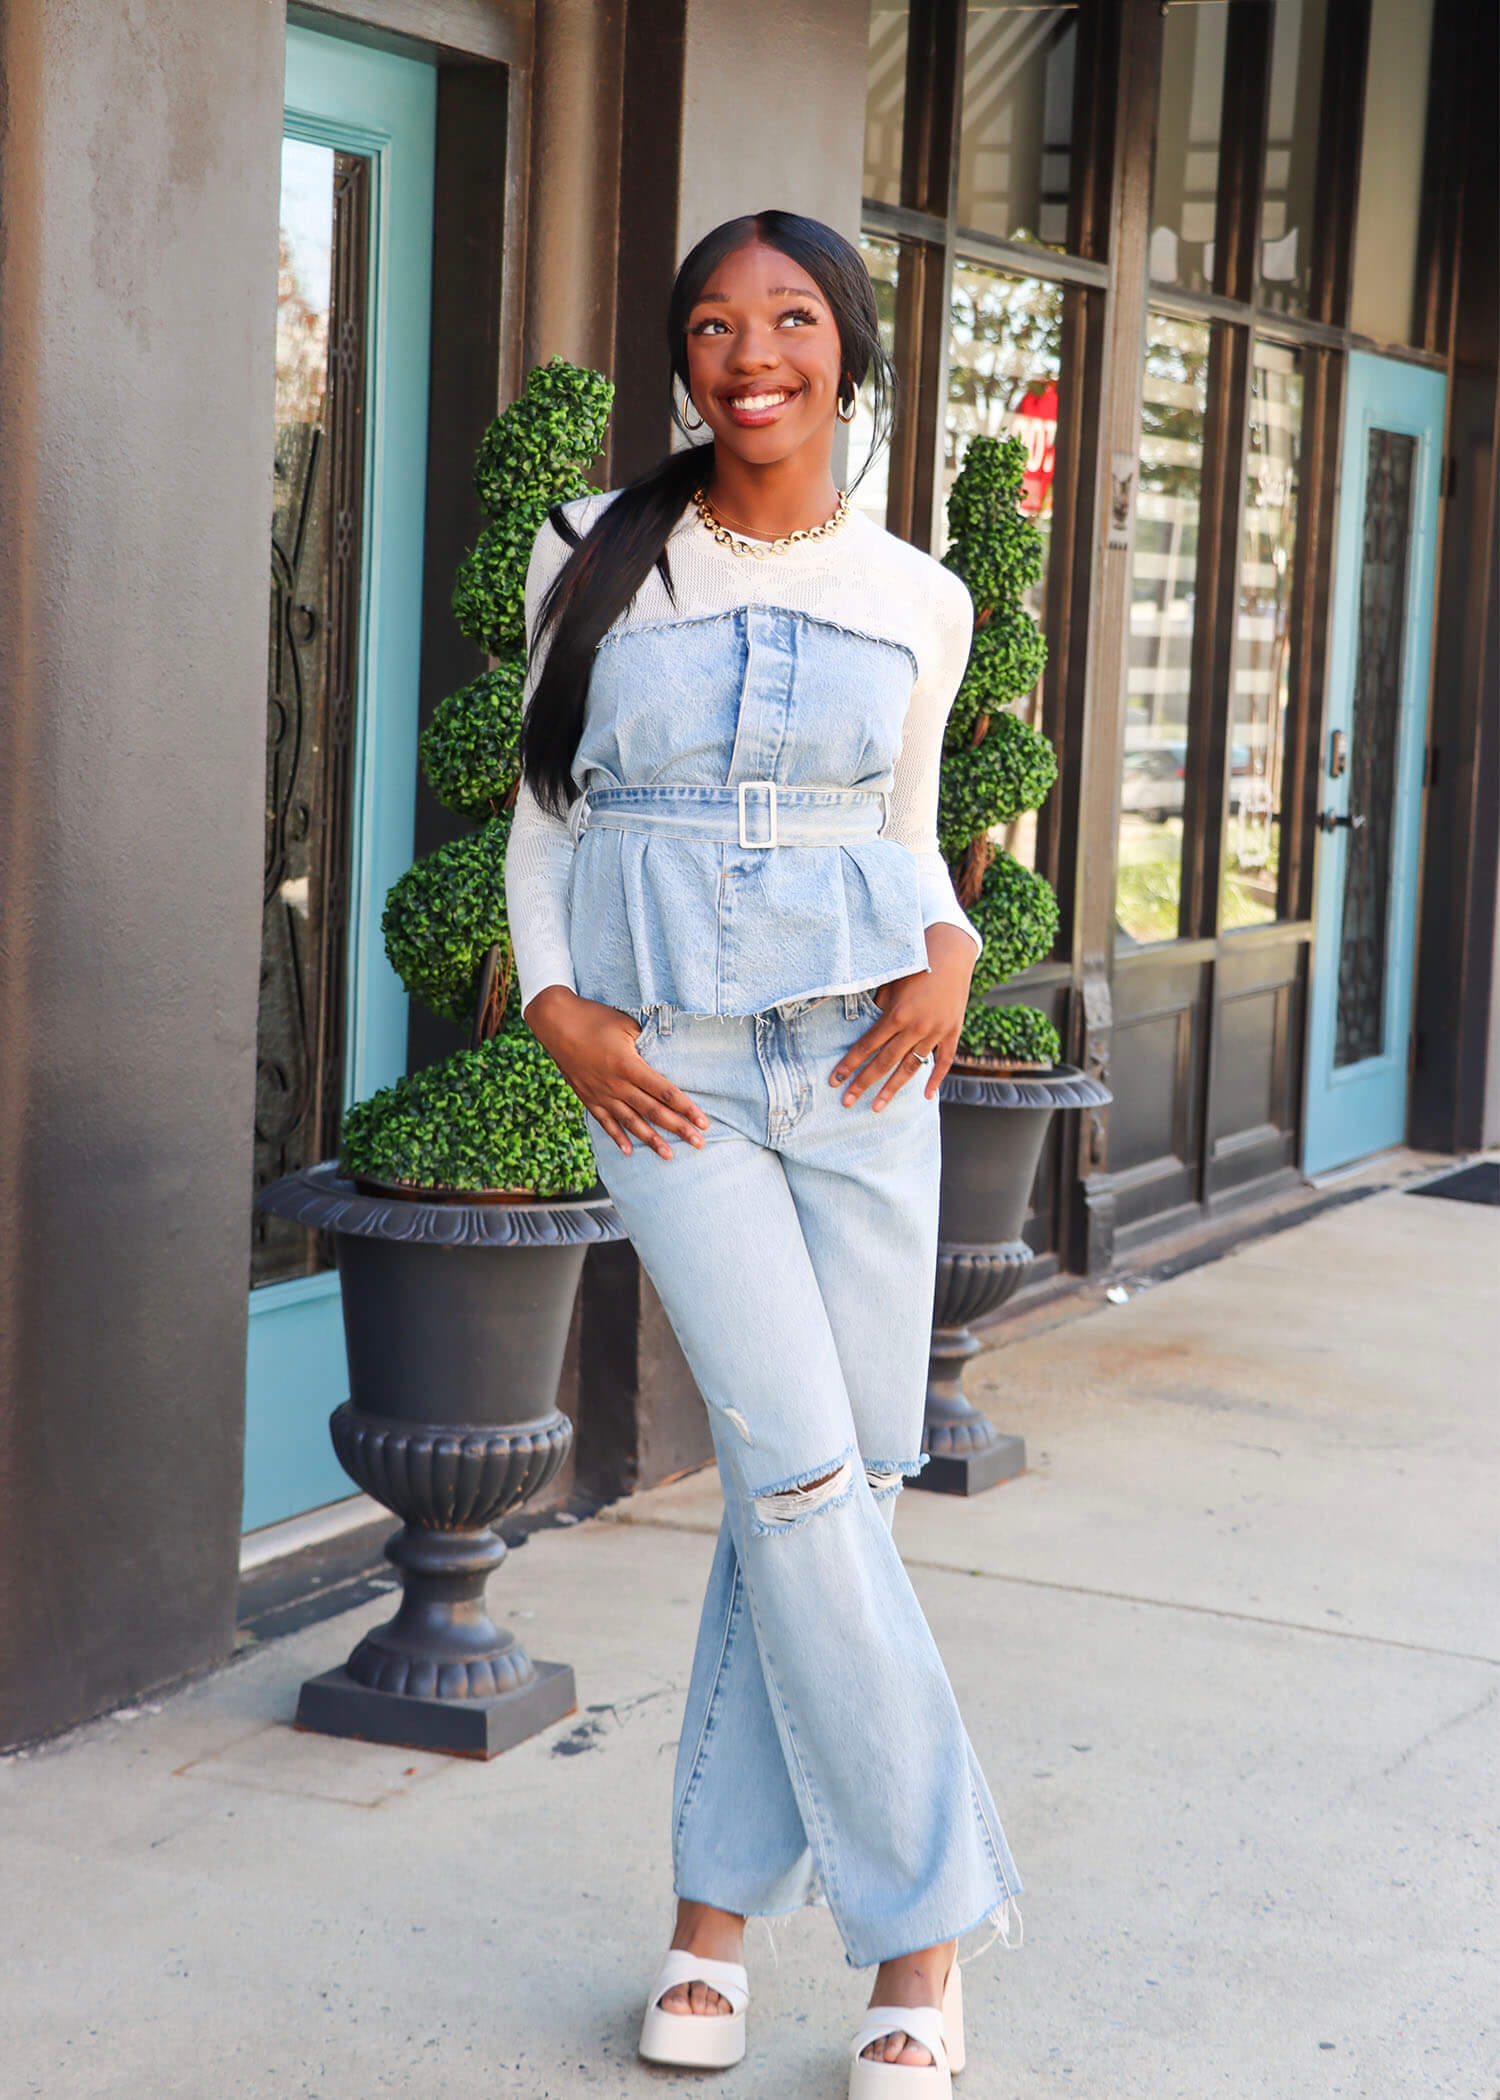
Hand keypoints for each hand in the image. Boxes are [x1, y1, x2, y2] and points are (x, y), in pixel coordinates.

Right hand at [522, 986, 709, 1160]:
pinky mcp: (587, 1097)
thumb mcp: (627, 1024)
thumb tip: (666, 1055)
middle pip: (653, 1112)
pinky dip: (617, 1137)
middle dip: (678, 1129)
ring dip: (651, 1140)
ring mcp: (600, 1094)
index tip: (703, 1121)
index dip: (686, 1108)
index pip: (665, 1092)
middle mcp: (616, 1085)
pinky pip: (605, 1122)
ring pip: (631, 1122)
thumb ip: (647, 1043)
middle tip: (699, 1144)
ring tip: (669, 1155)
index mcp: (629, 1065)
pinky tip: (629, 1151)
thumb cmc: (594, 1018)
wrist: (555, 1022)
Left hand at [828, 924, 977, 1110]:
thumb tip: (860, 1025)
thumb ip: (876, 1005)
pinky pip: (943, 1061)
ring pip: (910, 1068)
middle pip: (884, 1062)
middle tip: (846, 1102)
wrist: (952, 952)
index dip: (849, 1064)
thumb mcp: (890, 981)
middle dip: (863, 1083)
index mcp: (896, 1014)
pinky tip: (926, 1096)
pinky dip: (935, 1079)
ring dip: (892, 1089)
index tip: (834, 1080)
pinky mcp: (952, 1032)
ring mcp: (935, 1032)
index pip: (867, 1045)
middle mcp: (915, 1027)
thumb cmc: (915, 963)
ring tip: (877, 1107)